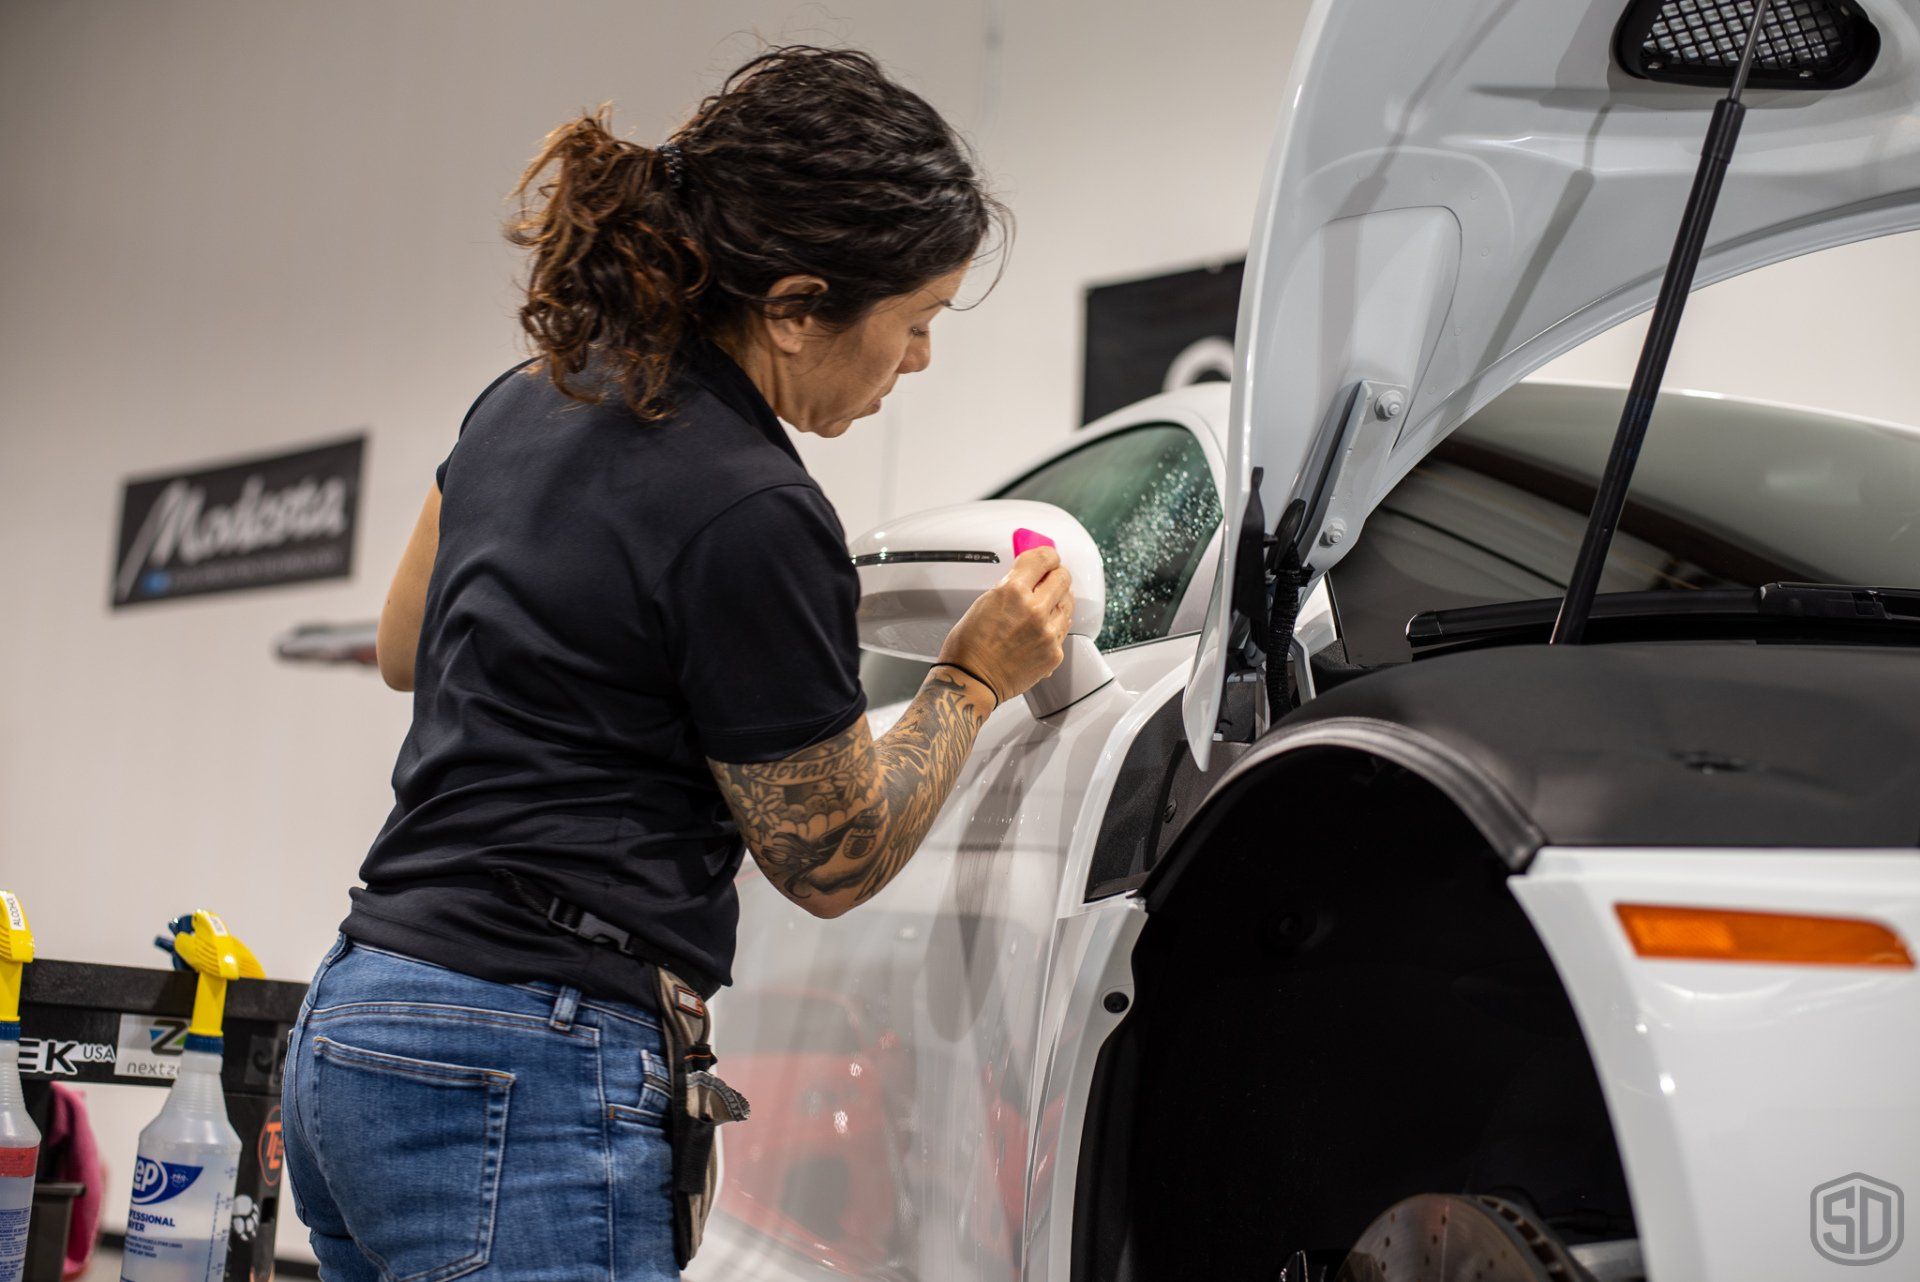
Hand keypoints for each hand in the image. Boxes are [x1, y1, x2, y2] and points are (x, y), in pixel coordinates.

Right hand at [936, 547, 1073, 701]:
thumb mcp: (984, 602)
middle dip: (1056, 575)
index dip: (1048, 555)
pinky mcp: (1054, 652)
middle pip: (1063, 577)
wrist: (972, 681)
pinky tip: (1042, 629)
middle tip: (1049, 579)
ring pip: (1068, 603)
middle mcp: (1034, 609)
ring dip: (1058, 600)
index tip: (1049, 558)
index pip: (1044, 558)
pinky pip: (1064, 629)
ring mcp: (1047, 632)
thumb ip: (1011, 588)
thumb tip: (1028, 578)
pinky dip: (1055, 626)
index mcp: (1012, 591)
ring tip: (1045, 606)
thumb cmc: (969, 646)